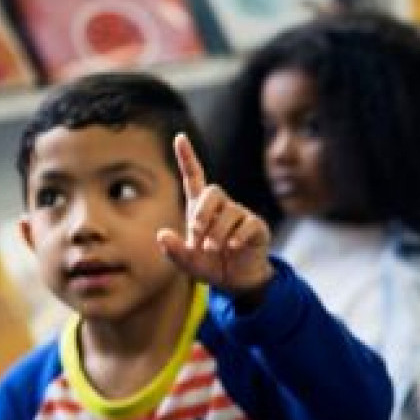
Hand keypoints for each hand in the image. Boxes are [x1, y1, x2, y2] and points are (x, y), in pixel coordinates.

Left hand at [158, 133, 273, 299]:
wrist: (237, 282)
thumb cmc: (210, 266)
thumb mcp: (187, 263)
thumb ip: (173, 251)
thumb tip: (162, 235)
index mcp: (201, 209)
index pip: (194, 177)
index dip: (187, 157)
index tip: (180, 137)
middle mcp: (222, 207)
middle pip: (213, 191)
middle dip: (202, 211)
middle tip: (195, 232)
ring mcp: (241, 216)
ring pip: (229, 212)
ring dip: (217, 233)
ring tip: (213, 250)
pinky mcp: (257, 227)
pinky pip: (248, 224)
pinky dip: (237, 236)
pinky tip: (232, 247)